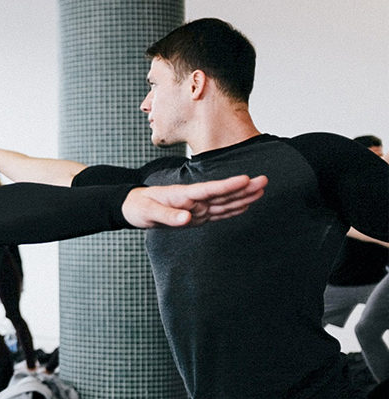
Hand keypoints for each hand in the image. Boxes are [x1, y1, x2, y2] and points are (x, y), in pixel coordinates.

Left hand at [122, 175, 267, 228]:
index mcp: (183, 194)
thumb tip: (188, 219)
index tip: (245, 179)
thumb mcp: (148, 212)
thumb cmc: (139, 207)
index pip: (209, 189)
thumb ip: (168, 216)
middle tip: (264, 181)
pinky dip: (231, 209)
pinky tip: (245, 205)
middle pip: (222, 194)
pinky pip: (217, 212)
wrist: (133, 207)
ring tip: (261, 190)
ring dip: (242, 197)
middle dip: (243, 188)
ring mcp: (197, 207)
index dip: (227, 185)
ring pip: (223, 202)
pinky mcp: (197, 215)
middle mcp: (193, 199)